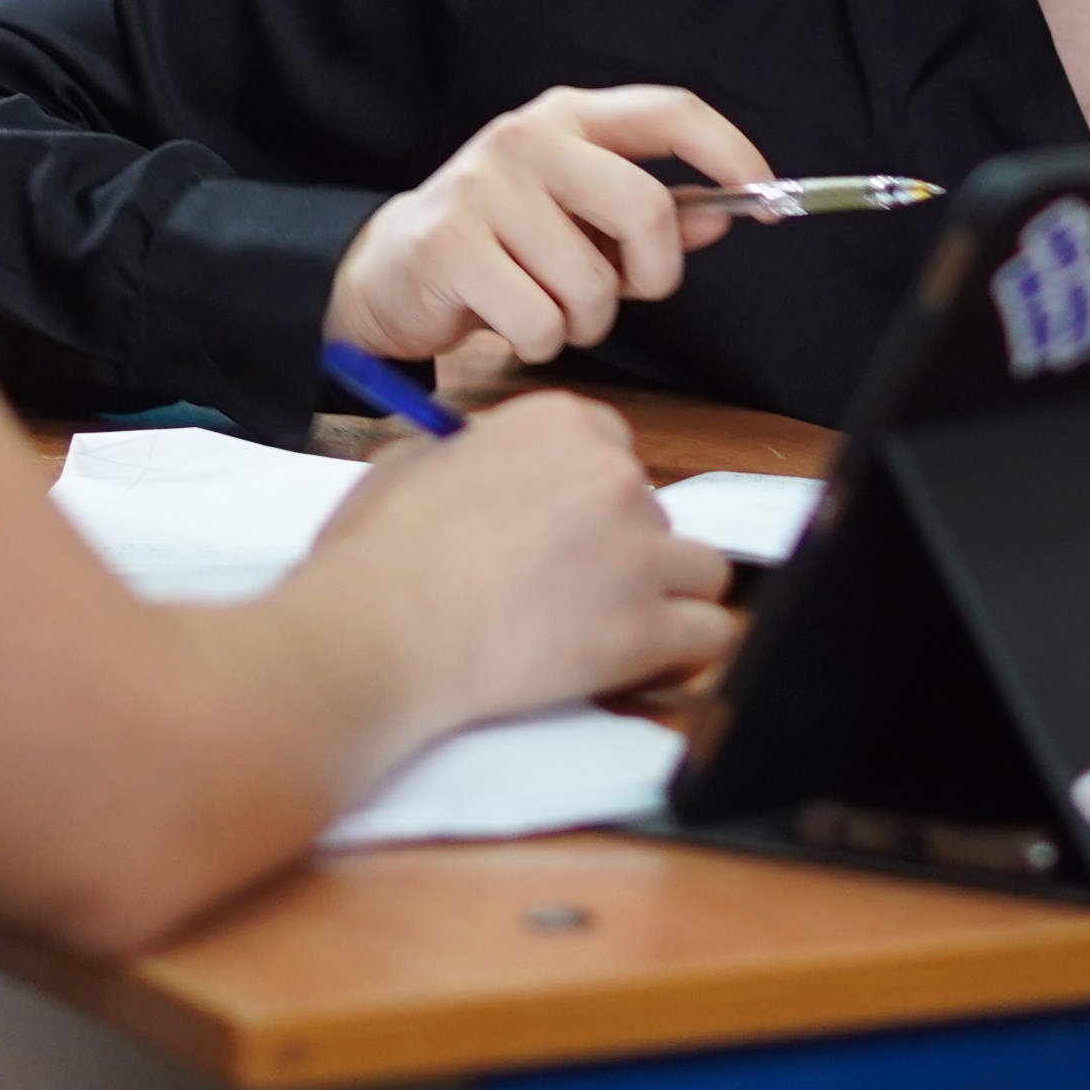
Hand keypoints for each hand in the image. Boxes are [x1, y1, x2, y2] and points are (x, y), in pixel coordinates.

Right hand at [292, 391, 737, 726]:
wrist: (379, 633)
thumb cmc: (380, 557)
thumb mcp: (409, 462)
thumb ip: (464, 451)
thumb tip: (473, 458)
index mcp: (558, 424)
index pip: (616, 448)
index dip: (591, 495)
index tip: (567, 529)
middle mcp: (612, 474)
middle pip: (655, 510)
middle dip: (622, 550)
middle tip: (570, 592)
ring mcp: (637, 552)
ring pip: (699, 569)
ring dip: (664, 597)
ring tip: (610, 630)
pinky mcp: (646, 628)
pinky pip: (710, 633)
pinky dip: (685, 653)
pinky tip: (647, 665)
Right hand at [327, 85, 768, 363]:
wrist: (388, 271)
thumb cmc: (500, 245)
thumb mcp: (578, 219)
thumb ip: (650, 218)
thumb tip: (720, 221)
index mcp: (570, 119)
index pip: (669, 111)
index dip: (728, 150)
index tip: (766, 196)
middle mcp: (528, 139)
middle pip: (644, 208)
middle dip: (651, 273)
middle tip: (627, 293)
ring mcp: (485, 188)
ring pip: (591, 281)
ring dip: (585, 320)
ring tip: (548, 308)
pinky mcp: (451, 244)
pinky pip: (540, 321)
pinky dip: (540, 342)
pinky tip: (510, 322)